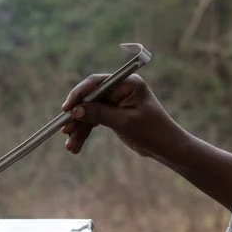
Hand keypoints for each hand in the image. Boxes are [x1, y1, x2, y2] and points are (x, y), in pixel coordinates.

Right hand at [59, 72, 183, 159]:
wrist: (166, 148)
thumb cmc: (152, 132)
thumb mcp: (125, 123)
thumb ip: (100, 114)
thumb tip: (76, 111)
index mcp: (128, 83)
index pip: (97, 83)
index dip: (79, 94)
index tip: (67, 109)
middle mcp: (121, 89)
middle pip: (90, 99)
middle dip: (77, 117)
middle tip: (65, 131)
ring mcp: (116, 102)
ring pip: (90, 112)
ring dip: (79, 129)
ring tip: (70, 147)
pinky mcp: (114, 114)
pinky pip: (95, 120)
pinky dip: (85, 132)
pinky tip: (76, 146)